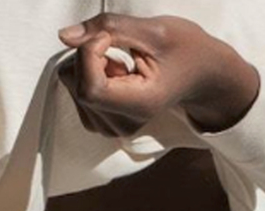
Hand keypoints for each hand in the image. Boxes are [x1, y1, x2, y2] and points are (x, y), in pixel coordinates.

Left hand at [55, 13, 258, 138]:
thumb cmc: (184, 50)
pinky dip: (89, 72)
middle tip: (121, 47)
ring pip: (70, 83)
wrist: (199, 76)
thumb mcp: (154, 30)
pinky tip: (116, 75)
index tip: (109, 36)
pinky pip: (73, 88)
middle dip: (88, 52)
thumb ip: (109, 28)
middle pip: (76, 83)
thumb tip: (64, 36)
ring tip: (123, 65)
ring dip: (90, 62)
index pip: (89, 86)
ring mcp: (109, 127)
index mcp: (139, 106)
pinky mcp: (100, 123)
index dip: (90, 52)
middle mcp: (121, 125)